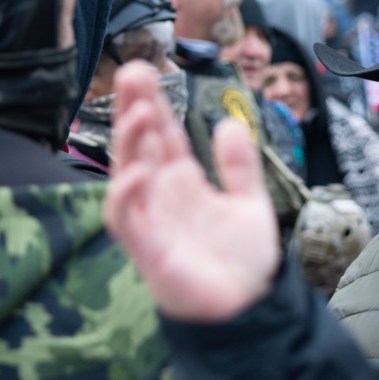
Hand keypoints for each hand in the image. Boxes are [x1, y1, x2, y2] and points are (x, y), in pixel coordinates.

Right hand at [104, 62, 279, 321]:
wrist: (251, 310)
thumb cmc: (243, 262)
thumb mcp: (249, 203)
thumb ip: (239, 166)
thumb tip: (229, 122)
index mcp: (184, 185)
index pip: (163, 138)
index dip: (155, 104)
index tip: (148, 69)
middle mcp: (162, 199)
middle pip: (140, 147)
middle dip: (134, 110)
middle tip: (132, 71)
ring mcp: (153, 223)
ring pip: (127, 176)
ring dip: (130, 144)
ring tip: (142, 112)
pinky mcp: (150, 252)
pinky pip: (127, 221)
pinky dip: (127, 196)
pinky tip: (139, 172)